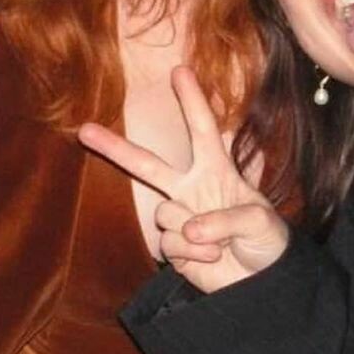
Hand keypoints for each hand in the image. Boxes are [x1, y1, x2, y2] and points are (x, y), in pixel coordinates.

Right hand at [78, 66, 288, 291]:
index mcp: (217, 172)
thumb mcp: (260, 221)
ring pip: (165, 213)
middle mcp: (192, 190)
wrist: (262, 282)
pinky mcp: (174, 248)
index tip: (180, 71)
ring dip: (193, 231)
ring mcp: (180, 218)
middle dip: (116, 148)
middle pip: (148, 164)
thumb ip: (227, 218)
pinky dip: (195, 254)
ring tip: (221, 243)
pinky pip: (171, 245)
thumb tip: (189, 228)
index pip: (203, 130)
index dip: (193, 101)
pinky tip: (213, 259)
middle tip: (85, 130)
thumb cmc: (268, 241)